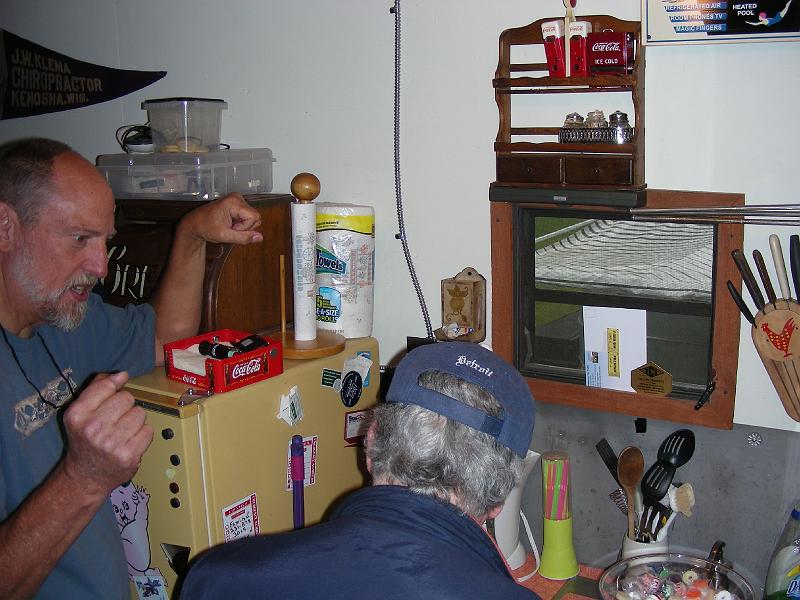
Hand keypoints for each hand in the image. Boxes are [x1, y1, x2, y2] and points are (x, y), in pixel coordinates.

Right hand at [60, 372, 153, 496]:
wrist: (85, 476)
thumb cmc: (85, 439)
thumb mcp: (80, 412)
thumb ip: (97, 388)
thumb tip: (122, 374)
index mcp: (78, 414)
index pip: (107, 385)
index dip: (114, 387)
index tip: (113, 395)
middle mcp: (93, 428)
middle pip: (127, 398)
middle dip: (125, 406)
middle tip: (115, 420)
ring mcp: (112, 443)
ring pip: (140, 413)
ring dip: (135, 420)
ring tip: (122, 432)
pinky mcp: (129, 455)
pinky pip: (148, 430)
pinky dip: (142, 435)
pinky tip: (130, 442)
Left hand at [179, 193, 263, 245]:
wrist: (195, 224)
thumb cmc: (205, 227)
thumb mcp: (224, 235)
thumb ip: (243, 237)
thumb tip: (260, 237)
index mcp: (234, 202)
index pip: (255, 217)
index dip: (245, 228)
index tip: (231, 229)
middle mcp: (237, 197)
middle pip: (255, 217)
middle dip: (244, 227)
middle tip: (229, 228)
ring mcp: (237, 199)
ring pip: (252, 218)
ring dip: (242, 226)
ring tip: (228, 225)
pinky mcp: (237, 203)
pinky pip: (247, 216)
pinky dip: (240, 223)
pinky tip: (229, 223)